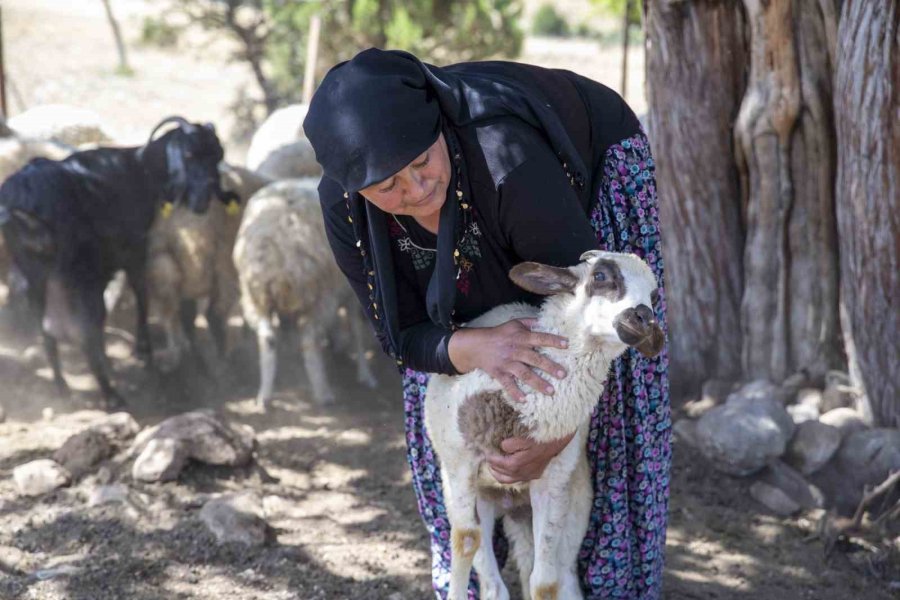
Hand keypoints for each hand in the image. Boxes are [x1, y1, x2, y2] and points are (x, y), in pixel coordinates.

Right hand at [447, 318, 568, 400]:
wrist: (476, 345)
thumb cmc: (499, 334)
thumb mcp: (514, 323)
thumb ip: (530, 322)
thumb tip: (545, 321)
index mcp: (521, 337)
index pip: (540, 338)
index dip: (553, 341)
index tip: (567, 345)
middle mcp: (516, 350)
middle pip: (535, 359)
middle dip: (550, 367)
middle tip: (563, 375)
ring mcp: (507, 363)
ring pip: (524, 374)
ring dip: (538, 383)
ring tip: (551, 391)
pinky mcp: (499, 373)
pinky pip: (507, 384)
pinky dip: (515, 393)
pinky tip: (524, 400)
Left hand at [485, 432, 575, 483]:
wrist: (558, 441)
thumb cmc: (540, 437)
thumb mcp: (525, 437)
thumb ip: (512, 444)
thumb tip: (503, 447)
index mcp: (519, 464)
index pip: (501, 465)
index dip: (492, 460)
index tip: (486, 454)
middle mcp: (524, 473)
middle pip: (504, 475)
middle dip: (494, 468)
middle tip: (488, 460)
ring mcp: (530, 475)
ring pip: (510, 480)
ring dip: (500, 475)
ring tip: (494, 467)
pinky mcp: (535, 474)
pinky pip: (519, 479)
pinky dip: (510, 476)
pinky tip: (508, 469)